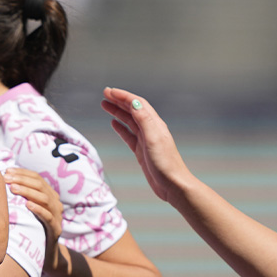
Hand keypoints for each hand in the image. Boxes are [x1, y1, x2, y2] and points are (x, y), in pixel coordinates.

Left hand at [4, 167, 63, 268]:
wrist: (46, 253)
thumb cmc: (31, 228)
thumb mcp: (26, 210)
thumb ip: (19, 197)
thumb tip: (1, 182)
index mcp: (49, 195)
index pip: (37, 178)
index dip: (22, 173)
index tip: (7, 171)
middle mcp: (55, 203)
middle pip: (40, 186)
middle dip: (22, 180)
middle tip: (7, 179)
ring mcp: (57, 216)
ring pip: (45, 198)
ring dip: (28, 192)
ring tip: (13, 188)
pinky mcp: (56, 229)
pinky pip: (49, 217)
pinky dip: (38, 209)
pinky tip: (27, 205)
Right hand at [101, 87, 191, 203]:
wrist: (172, 185)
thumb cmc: (165, 164)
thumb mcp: (154, 138)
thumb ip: (144, 120)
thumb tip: (134, 103)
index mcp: (154, 124)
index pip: (137, 104)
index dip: (123, 96)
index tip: (109, 92)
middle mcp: (150, 129)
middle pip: (132, 110)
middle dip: (118, 101)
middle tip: (104, 94)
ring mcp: (145, 140)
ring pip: (129, 121)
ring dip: (117, 112)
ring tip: (105, 105)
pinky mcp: (141, 150)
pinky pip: (129, 134)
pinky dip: (120, 127)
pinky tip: (114, 124)